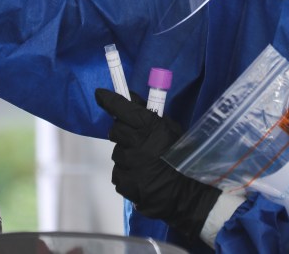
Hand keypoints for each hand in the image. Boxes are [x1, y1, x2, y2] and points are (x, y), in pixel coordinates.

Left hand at [95, 88, 220, 241]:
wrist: (188, 193)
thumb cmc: (183, 157)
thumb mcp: (171, 130)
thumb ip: (150, 115)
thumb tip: (131, 98)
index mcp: (149, 127)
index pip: (122, 108)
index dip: (109, 100)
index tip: (100, 95)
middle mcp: (136, 143)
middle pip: (115, 130)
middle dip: (123, 133)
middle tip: (135, 139)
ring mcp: (128, 164)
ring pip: (118, 154)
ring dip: (127, 156)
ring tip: (145, 164)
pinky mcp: (124, 182)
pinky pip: (119, 173)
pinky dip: (128, 174)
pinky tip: (142, 177)